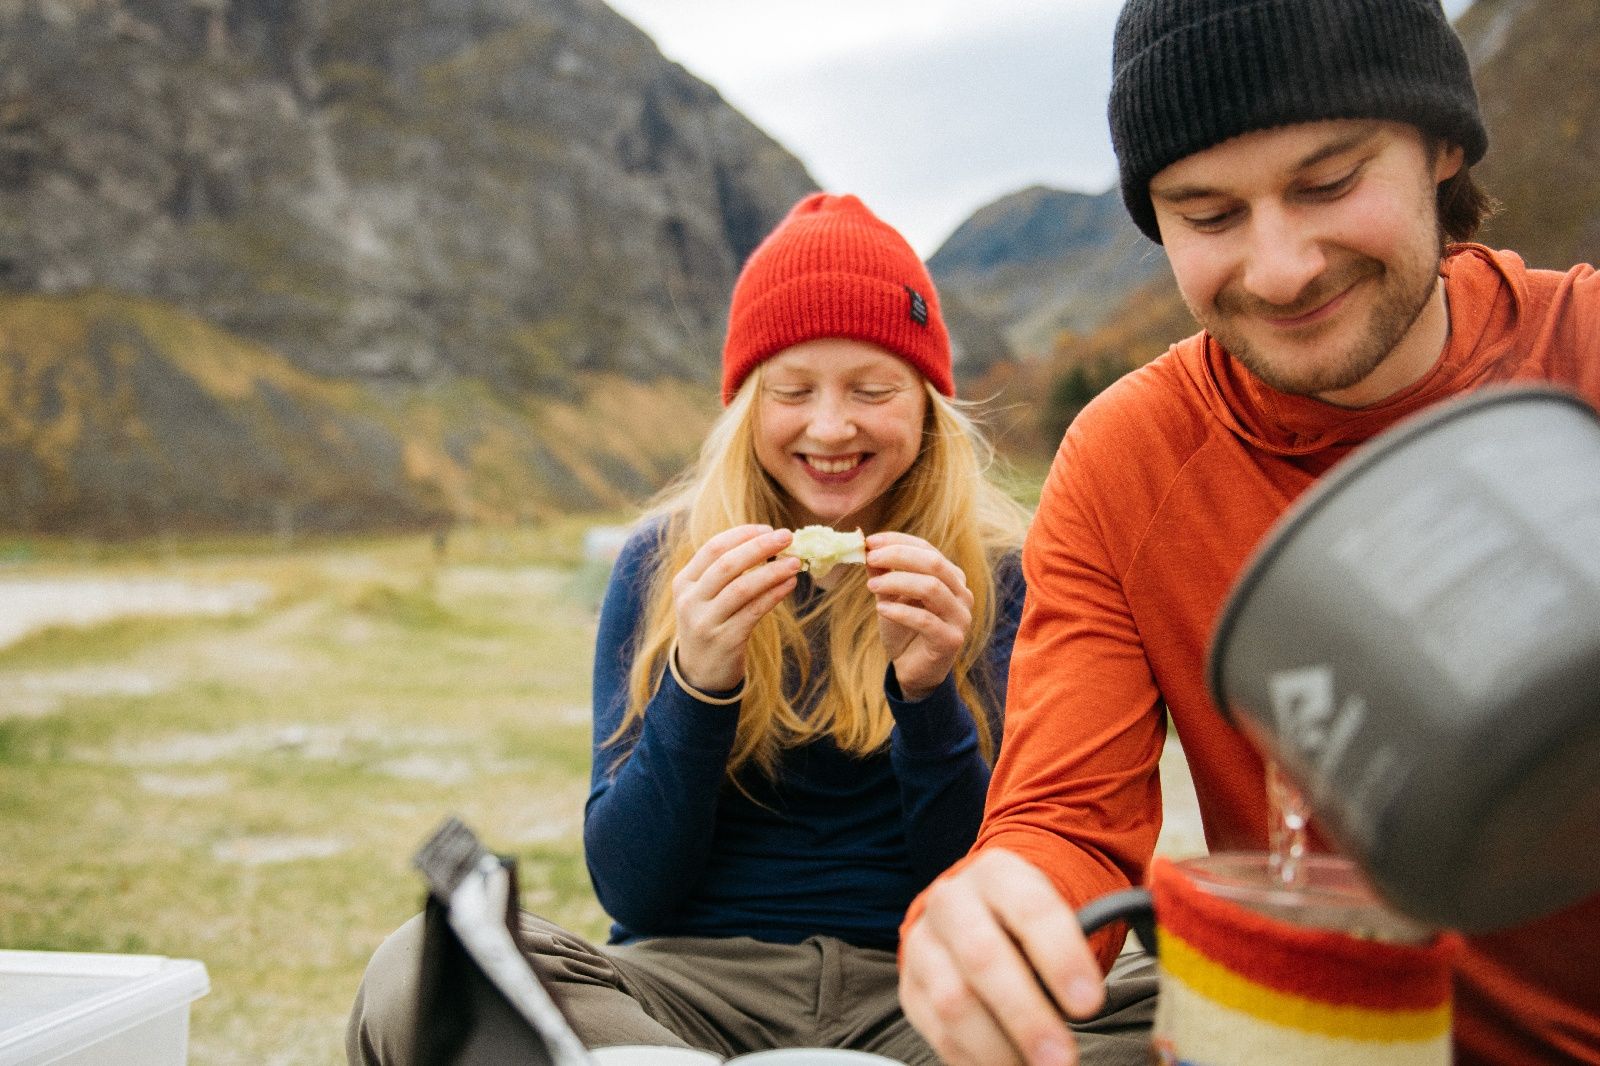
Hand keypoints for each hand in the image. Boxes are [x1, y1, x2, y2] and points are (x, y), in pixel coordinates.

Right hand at [672, 525, 800, 692]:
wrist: (700, 674)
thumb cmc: (711, 625)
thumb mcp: (706, 597)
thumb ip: (726, 572)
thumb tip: (767, 542)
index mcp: (684, 582)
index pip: (713, 548)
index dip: (742, 535)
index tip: (767, 528)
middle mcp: (690, 601)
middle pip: (727, 565)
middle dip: (759, 547)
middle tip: (787, 536)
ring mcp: (706, 622)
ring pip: (742, 588)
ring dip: (772, 571)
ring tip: (796, 562)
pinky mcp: (725, 641)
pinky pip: (754, 612)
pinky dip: (774, 595)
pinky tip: (789, 584)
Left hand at [864, 532, 972, 700]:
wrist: (913, 670)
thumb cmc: (903, 630)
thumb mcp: (890, 597)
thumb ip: (883, 573)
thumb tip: (866, 547)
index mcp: (951, 577)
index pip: (927, 549)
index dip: (898, 541)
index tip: (870, 541)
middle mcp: (962, 594)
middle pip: (933, 563)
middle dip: (898, 556)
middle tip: (870, 558)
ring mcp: (960, 617)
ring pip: (931, 588)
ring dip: (897, 582)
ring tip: (871, 585)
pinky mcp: (951, 640)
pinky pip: (925, 620)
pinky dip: (900, 611)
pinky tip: (881, 609)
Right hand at [899, 850, 1105, 1065]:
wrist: (973, 914)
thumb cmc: (1023, 924)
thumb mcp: (1052, 912)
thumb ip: (1075, 942)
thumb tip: (1091, 995)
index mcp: (997, 875)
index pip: (1031, 908)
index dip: (1061, 957)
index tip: (1090, 1003)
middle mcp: (952, 902)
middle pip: (983, 957)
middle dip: (1026, 1016)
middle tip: (1061, 1057)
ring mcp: (924, 945)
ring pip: (953, 1001)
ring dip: (998, 1047)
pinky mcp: (911, 988)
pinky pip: (938, 1031)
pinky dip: (975, 1059)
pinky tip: (1006, 1064)